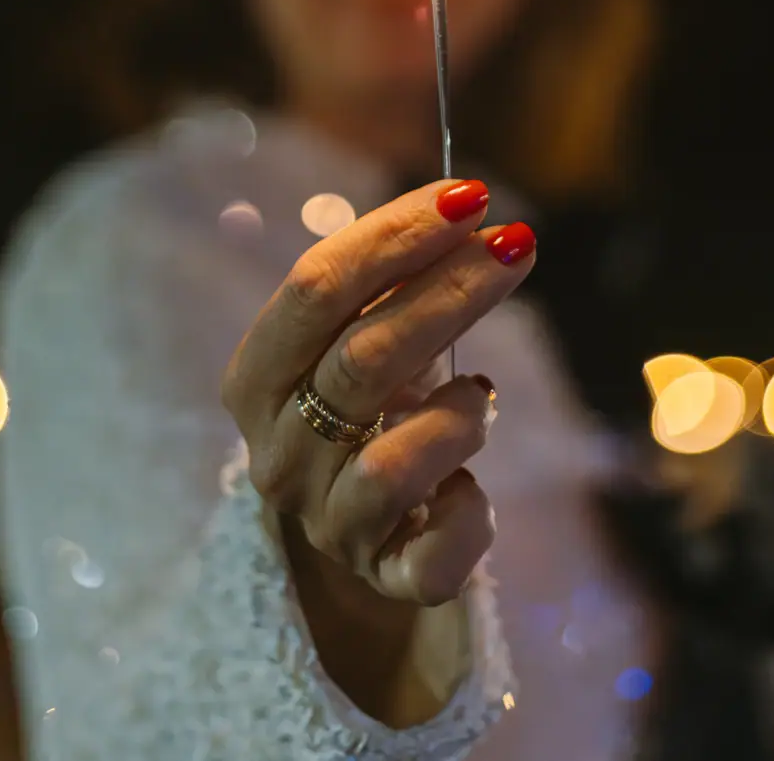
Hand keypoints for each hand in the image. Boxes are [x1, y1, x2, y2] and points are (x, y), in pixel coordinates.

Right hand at [221, 179, 536, 606]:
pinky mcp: (387, 575)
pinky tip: (472, 484)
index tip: (468, 198)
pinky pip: (437, 550)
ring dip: (459, 413)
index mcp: (256, 380)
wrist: (354, 526)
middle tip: (517, 243)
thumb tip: (463, 209)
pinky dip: (470, 509)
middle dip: (450, 291)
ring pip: (393, 462)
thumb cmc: (358, 407)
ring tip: (481, 392)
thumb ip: (384, 284)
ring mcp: (328, 523)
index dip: (394, 237)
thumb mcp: (351, 340)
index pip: (316, 290)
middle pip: (363, 358)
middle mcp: (279, 454)